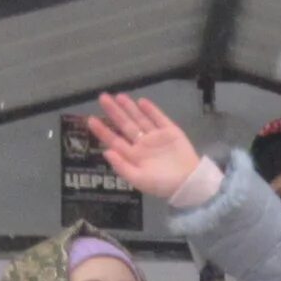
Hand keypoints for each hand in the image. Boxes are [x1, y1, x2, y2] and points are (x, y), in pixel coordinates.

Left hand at [92, 94, 206, 200]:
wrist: (190, 182)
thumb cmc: (163, 184)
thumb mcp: (139, 180)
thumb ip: (122, 166)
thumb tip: (106, 152)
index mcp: (134, 157)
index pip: (115, 141)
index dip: (103, 131)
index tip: (90, 120)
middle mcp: (143, 144)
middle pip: (125, 125)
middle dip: (114, 112)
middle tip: (103, 98)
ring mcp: (156, 137)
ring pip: (140, 119)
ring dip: (129, 108)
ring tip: (119, 96)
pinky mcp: (170, 131)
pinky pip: (158, 118)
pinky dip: (150, 110)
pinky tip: (141, 102)